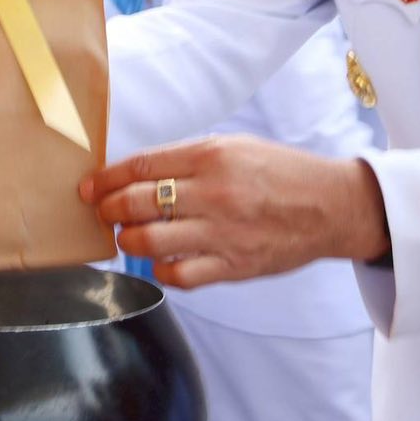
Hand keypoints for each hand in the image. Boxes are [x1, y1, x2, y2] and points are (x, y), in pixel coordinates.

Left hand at [81, 136, 388, 287]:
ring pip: (149, 241)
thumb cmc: (278, 172)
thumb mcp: (233, 146)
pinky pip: (179, 274)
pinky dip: (160, 269)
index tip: (89, 187)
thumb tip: (136, 174)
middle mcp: (214, 193)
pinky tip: (159, 260)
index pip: (141, 166)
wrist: (330, 206)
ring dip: (127, 240)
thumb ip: (186, 159)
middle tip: (103, 212)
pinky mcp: (233, 265)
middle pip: (137, 203)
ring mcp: (223, 232)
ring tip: (126, 236)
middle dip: (108, 209)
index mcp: (211, 156)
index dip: (106, 178)